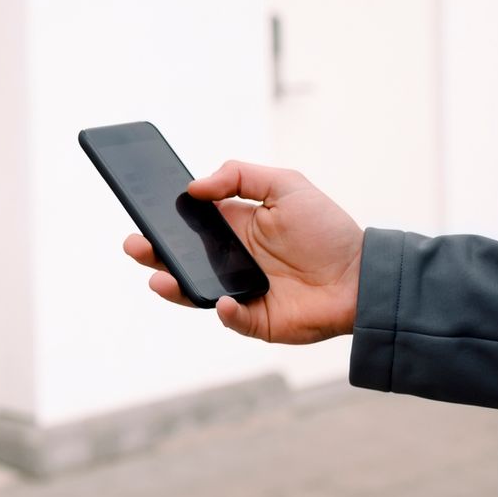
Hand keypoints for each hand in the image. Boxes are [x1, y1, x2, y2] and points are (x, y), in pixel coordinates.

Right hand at [122, 160, 362, 343]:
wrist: (362, 275)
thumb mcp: (287, 185)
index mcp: (234, 227)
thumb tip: (194, 187)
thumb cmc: (327, 230)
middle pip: (181, 258)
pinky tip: (220, 300)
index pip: (188, 223)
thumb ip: (240, 175)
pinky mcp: (255, 320)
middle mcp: (230, 260)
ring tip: (159, 276)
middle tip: (134, 244)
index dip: (165, 218)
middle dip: (153, 251)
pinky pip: (231, 317)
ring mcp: (239, 291)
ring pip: (194, 290)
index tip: (143, 210)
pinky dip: (223, 311)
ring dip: (173, 284)